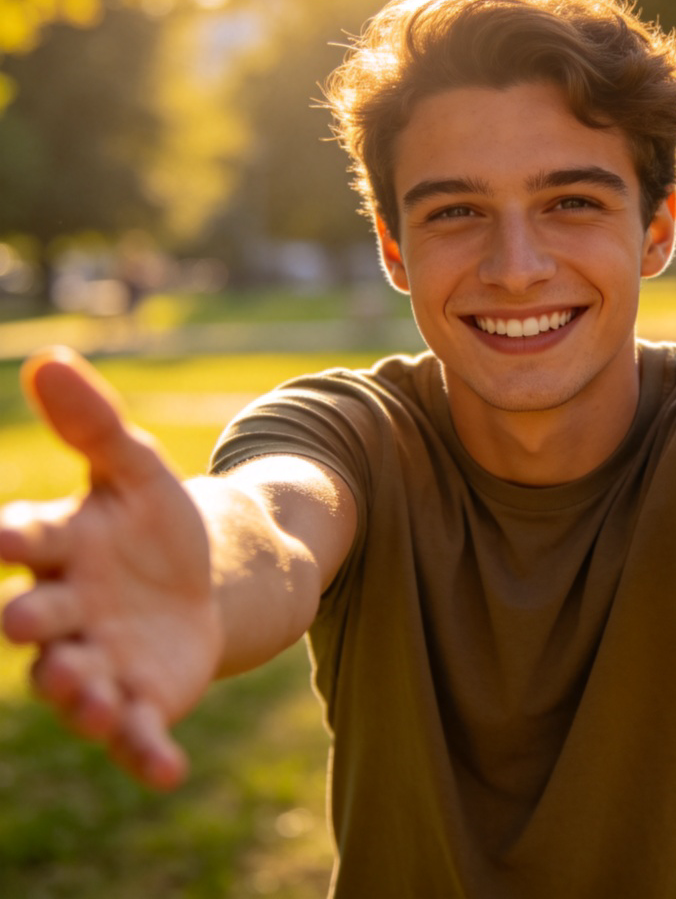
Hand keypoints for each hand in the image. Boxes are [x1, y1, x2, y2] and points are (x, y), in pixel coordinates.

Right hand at [0, 348, 223, 788]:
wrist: (201, 578)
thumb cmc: (154, 522)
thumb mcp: (135, 469)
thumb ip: (94, 425)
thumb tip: (52, 358)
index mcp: (58, 548)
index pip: (24, 540)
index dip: (13, 539)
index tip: (3, 537)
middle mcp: (64, 611)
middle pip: (39, 621)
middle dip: (35, 622)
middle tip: (32, 620)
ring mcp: (98, 660)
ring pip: (75, 682)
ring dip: (79, 693)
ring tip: (93, 696)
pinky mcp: (140, 699)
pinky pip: (137, 731)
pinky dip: (146, 751)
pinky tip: (170, 771)